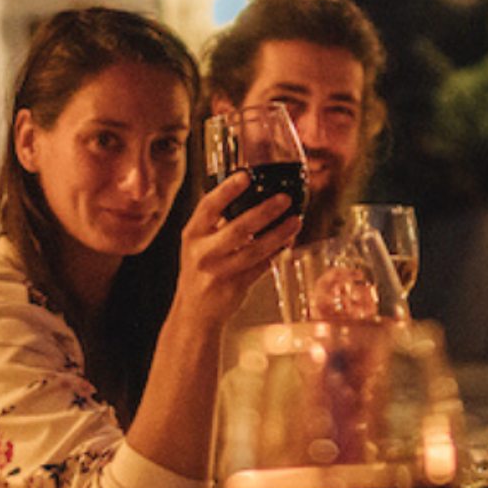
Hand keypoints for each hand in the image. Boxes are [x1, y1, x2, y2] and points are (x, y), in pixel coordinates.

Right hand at [174, 172, 301, 318]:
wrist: (194, 312)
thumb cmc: (201, 269)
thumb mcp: (200, 242)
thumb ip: (219, 222)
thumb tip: (254, 196)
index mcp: (192, 234)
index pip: (208, 207)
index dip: (227, 190)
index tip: (246, 176)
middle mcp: (203, 252)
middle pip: (237, 229)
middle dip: (264, 212)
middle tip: (285, 199)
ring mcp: (219, 272)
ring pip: (254, 250)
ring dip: (278, 234)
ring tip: (295, 221)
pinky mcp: (235, 287)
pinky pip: (261, 267)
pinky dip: (276, 253)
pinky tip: (288, 242)